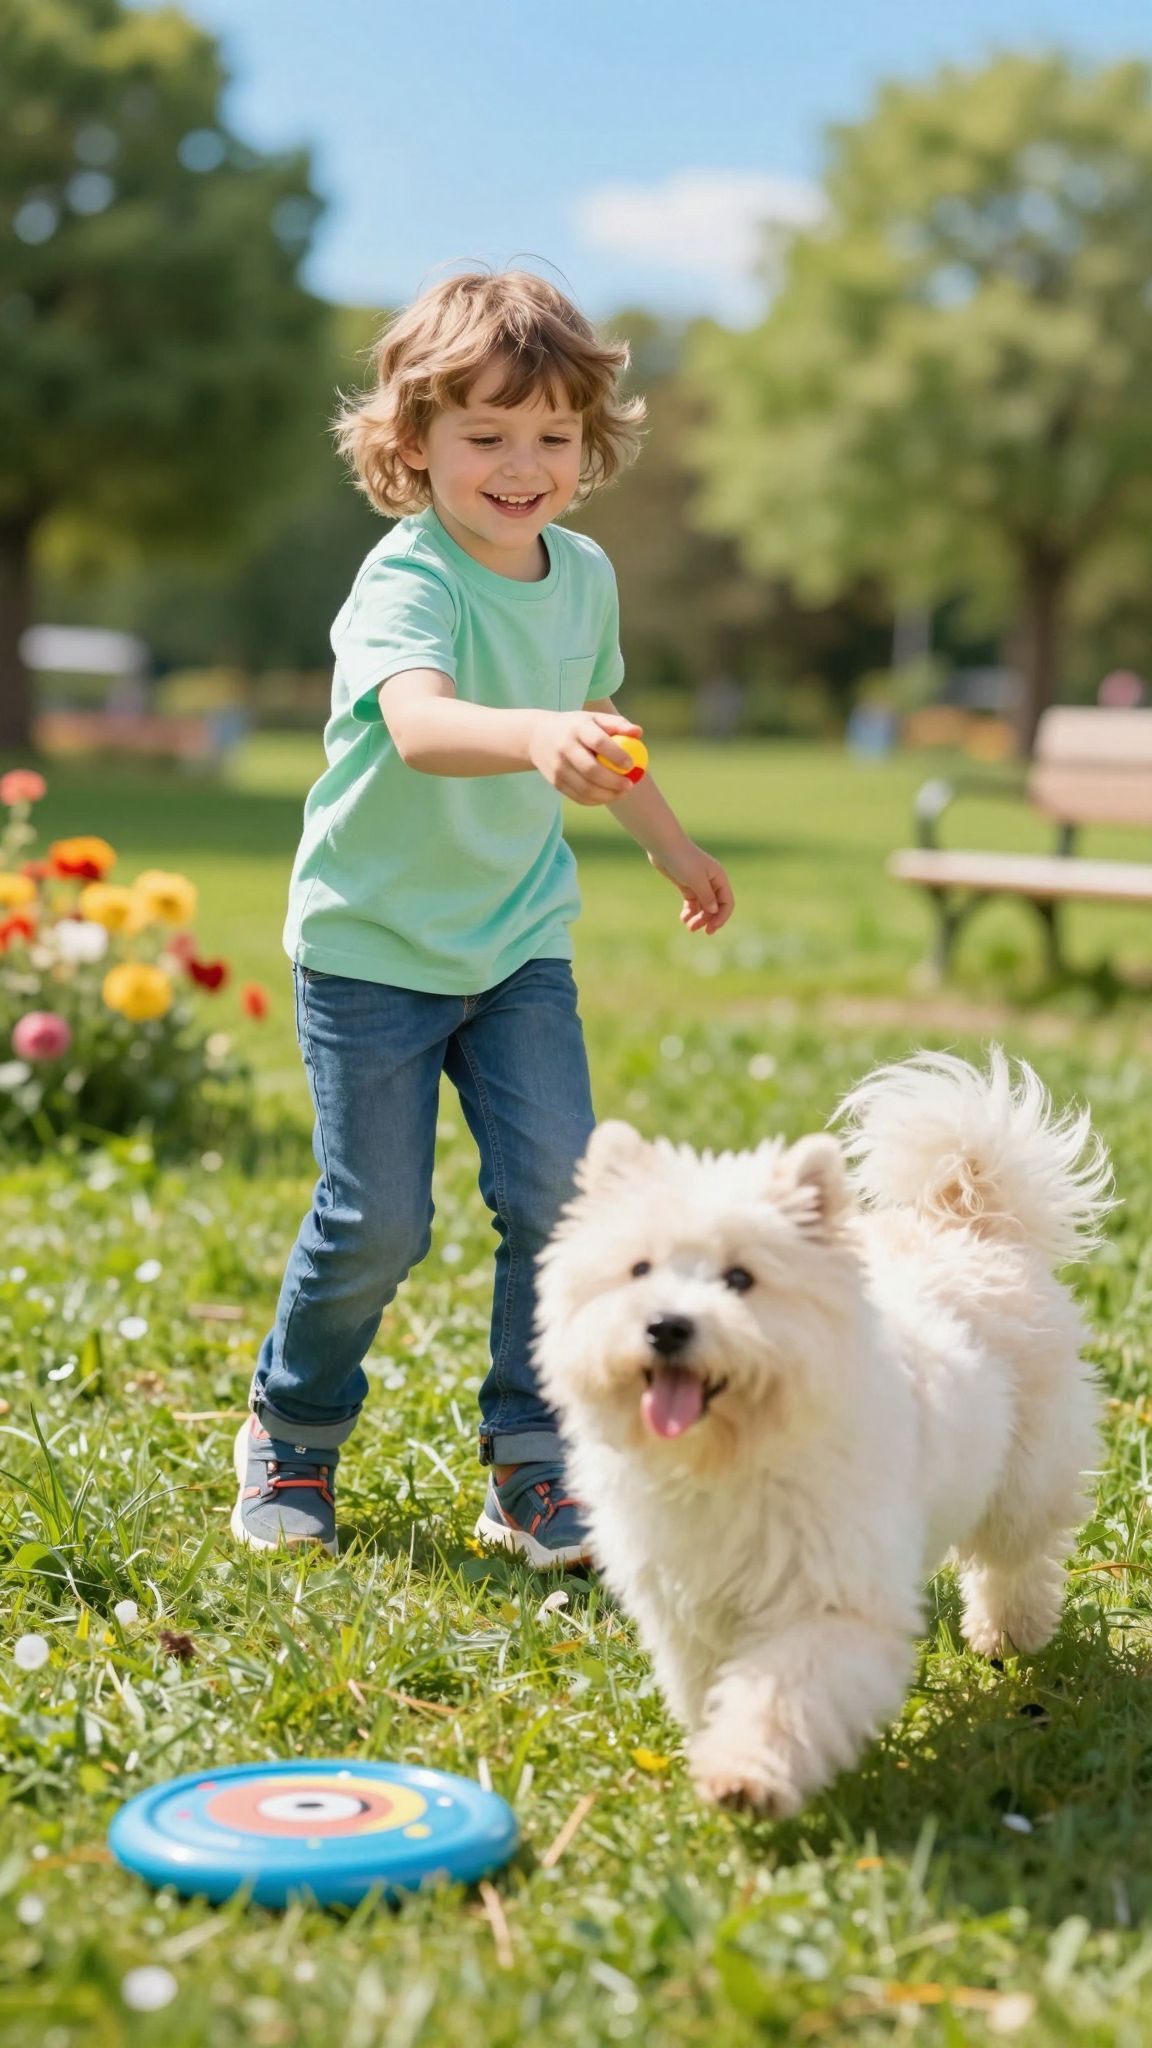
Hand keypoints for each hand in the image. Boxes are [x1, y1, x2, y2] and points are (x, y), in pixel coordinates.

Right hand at [529, 710, 644, 806]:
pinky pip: (578, 796)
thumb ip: (617, 724)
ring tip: (622, 793)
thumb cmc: (575, 727)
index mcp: (577, 728)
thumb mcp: (593, 719)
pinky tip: (608, 796)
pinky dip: (595, 800)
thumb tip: (638, 733)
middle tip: (630, 785)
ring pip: (585, 789)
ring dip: (607, 796)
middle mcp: (564, 748)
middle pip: (591, 770)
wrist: (537, 737)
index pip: (598, 742)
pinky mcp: (555, 782)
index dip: (616, 755)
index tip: (631, 765)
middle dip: (613, 782)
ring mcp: (557, 767)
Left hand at [648, 842, 733, 933]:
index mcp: (718, 878)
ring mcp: (698, 883)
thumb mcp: (695, 879)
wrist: (663, 845)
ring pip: (703, 906)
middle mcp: (711, 881)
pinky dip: (689, 911)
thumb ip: (706, 896)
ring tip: (688, 926)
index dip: (721, 917)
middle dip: (707, 919)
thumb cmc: (682, 859)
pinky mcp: (686, 884)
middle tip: (694, 929)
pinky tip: (683, 917)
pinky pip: (692, 902)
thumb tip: (714, 911)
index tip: (711, 928)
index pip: (727, 902)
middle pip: (715, 906)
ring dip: (698, 918)